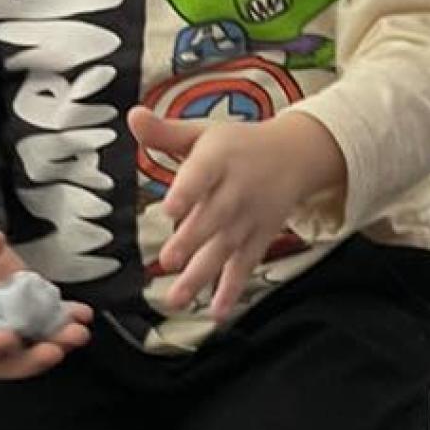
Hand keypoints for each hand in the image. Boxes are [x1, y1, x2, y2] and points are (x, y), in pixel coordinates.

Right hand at [0, 230, 91, 380]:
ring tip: (77, 334)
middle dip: (31, 359)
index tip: (7, 339)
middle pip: (6, 360)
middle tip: (52, 351)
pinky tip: (82, 314)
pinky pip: (53, 324)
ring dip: (57, 342)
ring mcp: (15, 329)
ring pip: (34, 347)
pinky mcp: (38, 318)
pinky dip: (68, 320)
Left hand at [130, 108, 346, 321]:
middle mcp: (235, 191)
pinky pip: (245, 266)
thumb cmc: (239, 144)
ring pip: (223, 249)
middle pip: (212, 218)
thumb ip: (166, 132)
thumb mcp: (204, 132)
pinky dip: (232, 289)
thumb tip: (132, 116)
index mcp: (219, 159)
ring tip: (175, 299)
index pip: (201, 175)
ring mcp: (248, 219)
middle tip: (168, 260)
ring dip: (201, 275)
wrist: (298, 154)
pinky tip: (215, 312)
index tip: (168, 208)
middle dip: (191, 240)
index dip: (186, 192)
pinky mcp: (259, 239)